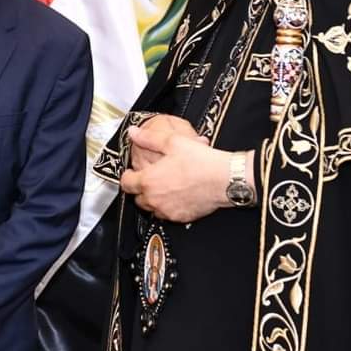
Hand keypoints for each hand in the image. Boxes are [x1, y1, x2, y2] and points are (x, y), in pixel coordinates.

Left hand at [121, 125, 249, 222]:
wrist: (224, 179)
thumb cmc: (200, 161)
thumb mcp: (172, 142)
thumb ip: (149, 138)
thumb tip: (133, 133)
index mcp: (149, 181)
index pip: (125, 183)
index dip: (127, 176)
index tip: (131, 172)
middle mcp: (155, 199)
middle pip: (137, 198)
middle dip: (140, 188)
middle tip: (150, 178)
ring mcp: (167, 211)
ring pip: (151, 208)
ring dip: (153, 199)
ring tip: (164, 187)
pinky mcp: (181, 218)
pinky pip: (167, 215)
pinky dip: (168, 207)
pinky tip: (177, 195)